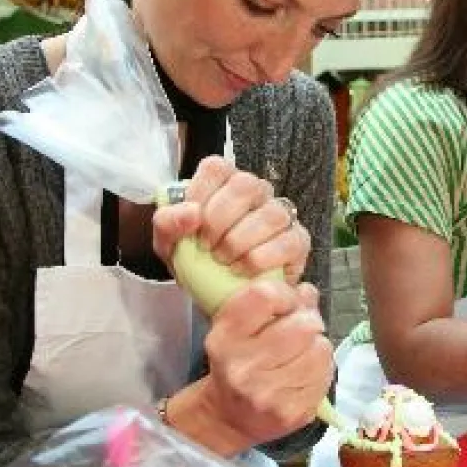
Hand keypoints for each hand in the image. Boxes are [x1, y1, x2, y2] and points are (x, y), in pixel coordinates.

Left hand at [153, 156, 309, 282]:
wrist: (220, 298)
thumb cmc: (197, 261)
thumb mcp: (170, 244)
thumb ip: (169, 223)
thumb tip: (191, 213)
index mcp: (223, 182)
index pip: (217, 168)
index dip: (201, 192)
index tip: (192, 222)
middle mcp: (256, 192)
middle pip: (246, 185)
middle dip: (220, 219)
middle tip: (206, 247)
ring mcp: (280, 215)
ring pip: (271, 213)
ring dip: (241, 241)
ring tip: (223, 261)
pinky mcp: (298, 241)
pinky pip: (289, 242)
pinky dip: (261, 258)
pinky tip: (243, 270)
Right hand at [168, 280, 332, 454]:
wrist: (229, 418)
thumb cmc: (238, 362)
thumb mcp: (239, 327)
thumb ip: (272, 302)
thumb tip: (307, 292)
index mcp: (224, 339)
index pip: (265, 296)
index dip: (285, 294)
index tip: (287, 301)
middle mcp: (243, 367)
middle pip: (303, 325)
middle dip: (308, 320)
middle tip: (301, 327)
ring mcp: (268, 394)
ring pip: (320, 349)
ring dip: (317, 345)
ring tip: (303, 351)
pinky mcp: (292, 412)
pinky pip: (325, 374)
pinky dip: (321, 368)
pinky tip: (305, 371)